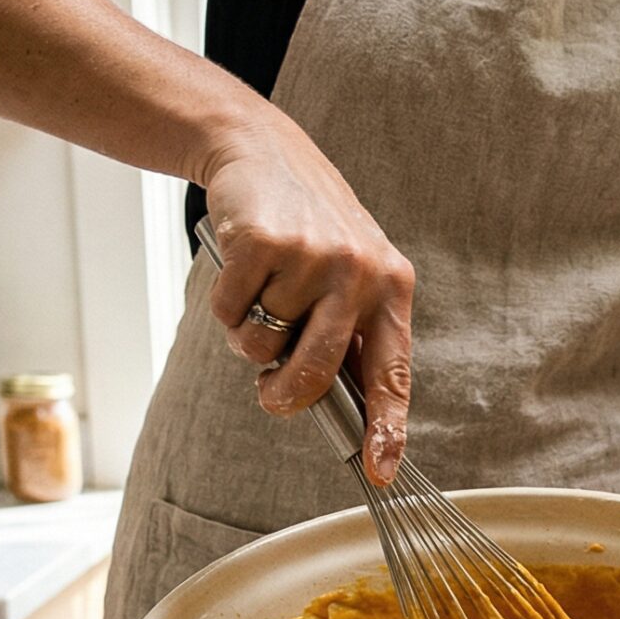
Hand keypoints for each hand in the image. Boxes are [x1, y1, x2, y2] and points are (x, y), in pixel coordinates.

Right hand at [197, 114, 415, 482]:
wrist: (262, 150)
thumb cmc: (307, 227)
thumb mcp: (348, 274)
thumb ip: (348, 334)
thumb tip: (341, 412)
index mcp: (392, 286)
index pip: (393, 371)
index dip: (386, 426)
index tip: (381, 468)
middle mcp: (359, 272)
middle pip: (316, 372)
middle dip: (285, 394)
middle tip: (270, 393)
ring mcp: (312, 256)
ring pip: (265, 345)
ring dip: (251, 336)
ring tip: (262, 294)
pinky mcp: (264, 243)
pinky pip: (231, 313)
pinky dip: (225, 303)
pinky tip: (242, 269)